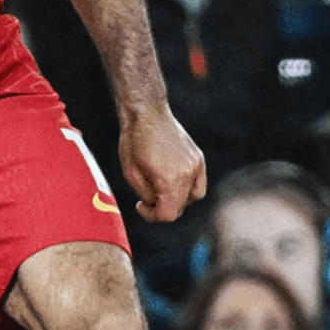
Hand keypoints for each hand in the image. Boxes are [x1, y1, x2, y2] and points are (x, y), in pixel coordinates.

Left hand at [118, 107, 207, 222]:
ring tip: (160, 188)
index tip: (140, 206)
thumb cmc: (133, 141)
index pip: (168, 215)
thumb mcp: (131, 173)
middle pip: (179, 208)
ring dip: (176, 200)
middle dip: (162, 208)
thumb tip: (157, 205)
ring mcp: (196, 165)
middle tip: (146, 199)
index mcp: (168, 179)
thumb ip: (146, 195)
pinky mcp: (199, 158)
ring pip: (192, 198)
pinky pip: (199, 185)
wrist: (147, 113)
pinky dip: (188, 190)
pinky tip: (173, 184)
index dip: (152, 216)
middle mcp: (187, 173)